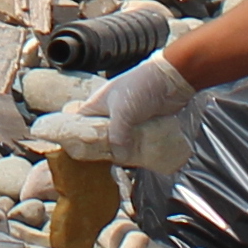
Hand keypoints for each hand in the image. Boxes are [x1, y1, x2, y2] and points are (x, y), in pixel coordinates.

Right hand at [33, 50, 205, 176]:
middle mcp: (109, 114)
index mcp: (97, 105)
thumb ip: (117, 135)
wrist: (171, 80)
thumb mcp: (123, 111)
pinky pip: (134, 142)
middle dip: (101, 150)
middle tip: (100, 165)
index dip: (76, 139)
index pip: (79, 125)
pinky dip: (134, 150)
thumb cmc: (141, 87)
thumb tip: (118, 157)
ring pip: (118, 142)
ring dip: (120, 151)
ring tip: (118, 166)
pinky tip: (134, 161)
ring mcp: (127, 121)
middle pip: (99, 137)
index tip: (76, 156)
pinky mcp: (141, 126)